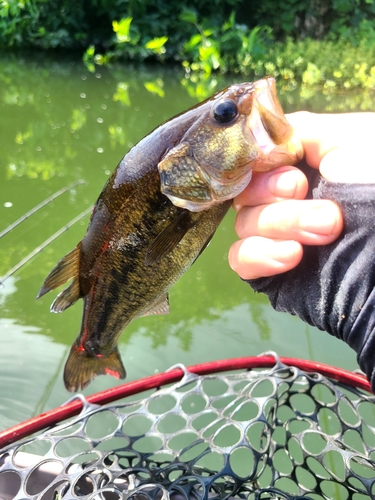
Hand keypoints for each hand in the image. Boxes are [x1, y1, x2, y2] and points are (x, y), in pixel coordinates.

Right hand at [229, 111, 374, 279]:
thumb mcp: (345, 136)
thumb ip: (294, 131)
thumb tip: (257, 140)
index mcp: (299, 167)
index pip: (251, 163)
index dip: (260, 165)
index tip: (289, 168)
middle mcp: (284, 200)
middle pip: (244, 192)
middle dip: (273, 193)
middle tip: (304, 191)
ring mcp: (278, 236)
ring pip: (244, 224)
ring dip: (282, 222)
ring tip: (328, 227)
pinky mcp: (273, 270)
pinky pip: (241, 259)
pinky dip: (260, 254)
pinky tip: (293, 254)